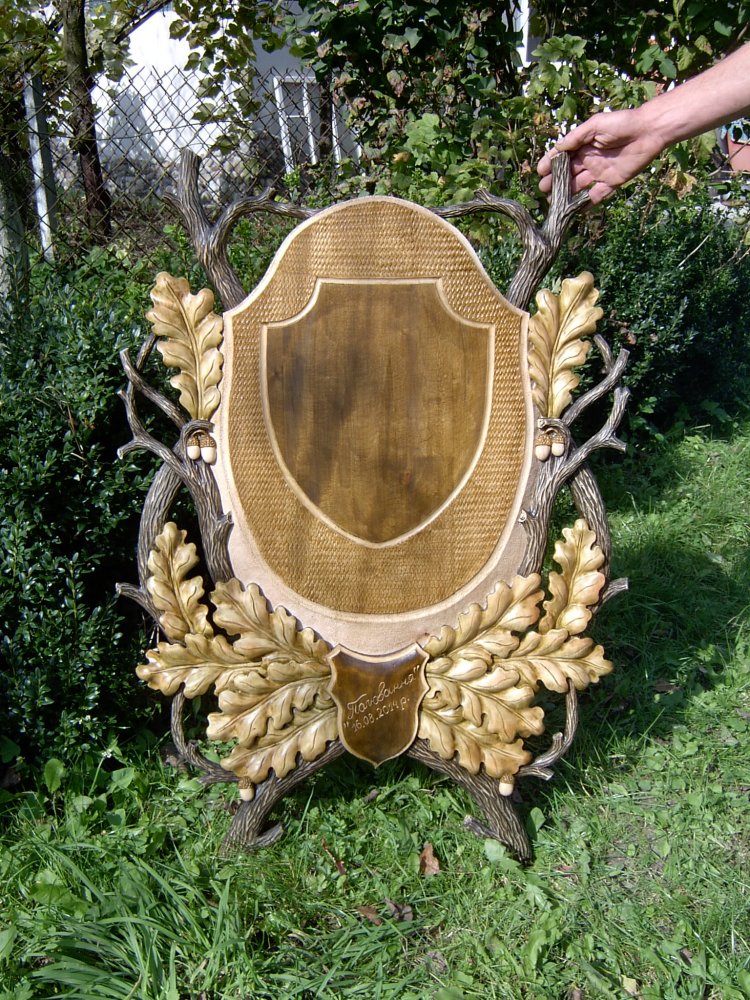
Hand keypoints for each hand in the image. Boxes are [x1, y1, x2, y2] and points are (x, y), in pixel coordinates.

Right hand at [537, 108, 665, 203]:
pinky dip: (586, 204)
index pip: (562, 156)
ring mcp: (600, 172)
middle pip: (568, 174)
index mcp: (584, 145)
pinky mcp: (612, 182)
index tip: (540, 172)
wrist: (649, 131)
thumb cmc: (622, 123)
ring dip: (566, 194)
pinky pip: (596, 195)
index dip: (550, 164)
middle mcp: (589, 159)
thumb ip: (576, 138)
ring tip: (554, 202)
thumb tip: (557, 149)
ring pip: (579, 186)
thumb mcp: (595, 125)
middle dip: (554, 182)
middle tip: (543, 190)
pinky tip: (574, 211)